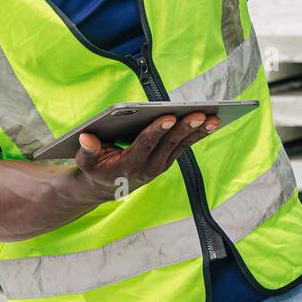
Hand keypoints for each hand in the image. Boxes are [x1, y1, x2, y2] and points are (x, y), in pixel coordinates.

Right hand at [73, 112, 221, 196]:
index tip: (169, 117)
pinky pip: (186, 145)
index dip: (157, 130)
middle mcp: (149, 167)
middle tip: (200, 114)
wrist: (108, 187)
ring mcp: (161, 164)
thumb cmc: (96, 169)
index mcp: (130, 165)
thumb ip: (87, 150)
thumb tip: (86, 137)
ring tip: (215, 117)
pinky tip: (212, 120)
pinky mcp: (168, 159)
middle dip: (185, 128)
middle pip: (169, 143)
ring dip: (199, 131)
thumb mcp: (86, 162)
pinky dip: (199, 133)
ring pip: (182, 145)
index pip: (145, 144)